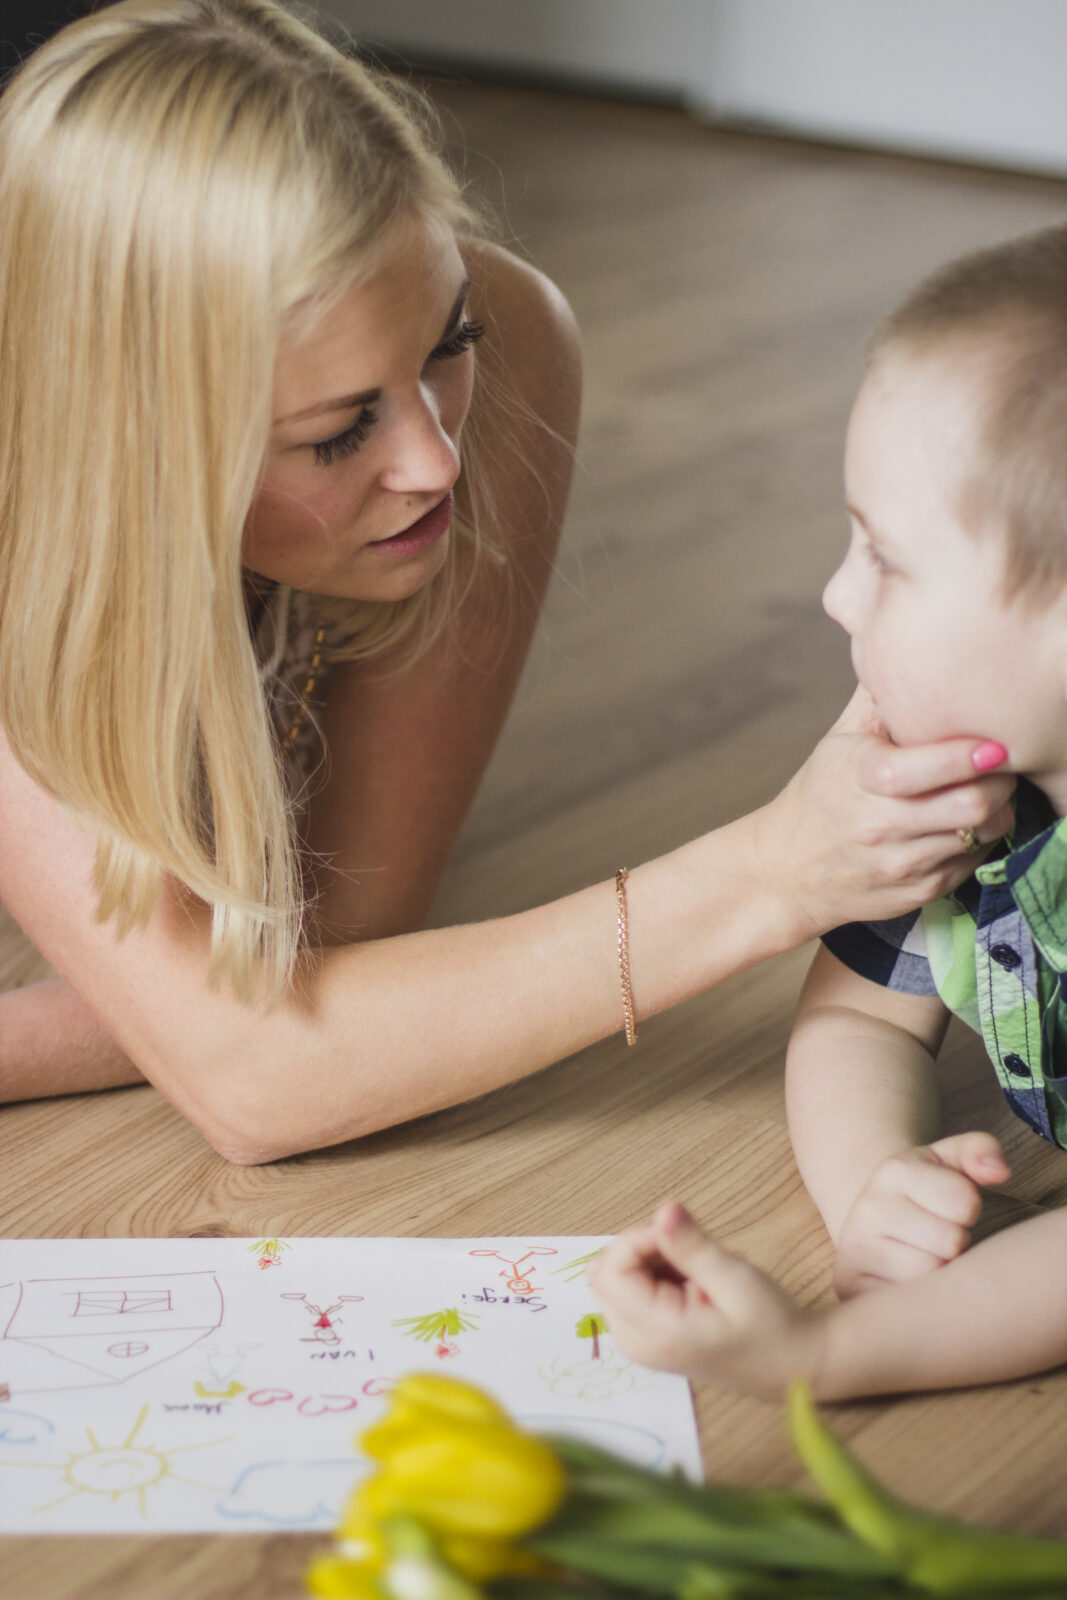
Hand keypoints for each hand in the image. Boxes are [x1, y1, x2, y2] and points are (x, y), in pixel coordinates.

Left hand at [590, 1202, 824, 1398]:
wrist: (789, 1364)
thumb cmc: (769, 1325)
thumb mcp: (735, 1279)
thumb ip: (693, 1247)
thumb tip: (664, 1209)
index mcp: (653, 1332)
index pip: (611, 1269)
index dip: (639, 1239)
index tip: (680, 1235)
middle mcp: (632, 1341)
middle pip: (604, 1272)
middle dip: (640, 1247)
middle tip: (689, 1252)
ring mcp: (635, 1341)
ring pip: (614, 1277)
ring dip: (647, 1258)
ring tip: (695, 1269)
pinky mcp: (643, 1335)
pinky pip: (628, 1289)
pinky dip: (651, 1272)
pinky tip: (690, 1281)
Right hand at [755, 689, 1015, 941]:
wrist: (787, 870)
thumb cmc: (820, 795)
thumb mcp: (837, 740)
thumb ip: (876, 694)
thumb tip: (897, 637)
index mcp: (862, 778)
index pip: (929, 769)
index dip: (971, 755)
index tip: (994, 744)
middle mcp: (881, 825)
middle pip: (972, 805)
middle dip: (1000, 781)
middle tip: (1001, 764)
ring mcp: (902, 863)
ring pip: (982, 834)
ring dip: (997, 809)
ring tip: (986, 790)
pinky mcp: (920, 891)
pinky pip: (974, 861)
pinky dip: (980, 839)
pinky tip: (964, 822)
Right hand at [832, 1132, 1010, 1299]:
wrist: (876, 1221)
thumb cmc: (927, 1193)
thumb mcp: (950, 1162)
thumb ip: (981, 1150)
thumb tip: (999, 1171)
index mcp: (893, 1170)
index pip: (964, 1203)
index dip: (968, 1209)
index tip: (948, 1207)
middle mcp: (866, 1207)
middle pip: (950, 1243)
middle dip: (954, 1244)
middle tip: (937, 1237)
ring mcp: (854, 1250)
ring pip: (930, 1276)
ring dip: (938, 1274)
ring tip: (922, 1257)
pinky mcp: (850, 1287)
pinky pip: (907, 1305)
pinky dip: (917, 1299)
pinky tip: (908, 1281)